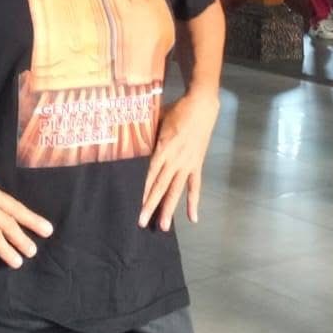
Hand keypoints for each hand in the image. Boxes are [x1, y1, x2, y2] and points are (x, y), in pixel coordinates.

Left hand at [140, 90, 219, 230]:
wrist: (202, 106)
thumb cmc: (177, 110)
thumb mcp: (157, 119)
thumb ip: (146, 133)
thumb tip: (130, 138)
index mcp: (164, 147)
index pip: (151, 173)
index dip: (144, 189)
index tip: (136, 204)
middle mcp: (175, 159)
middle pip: (161, 186)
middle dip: (151, 205)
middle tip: (143, 222)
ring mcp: (187, 164)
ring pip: (176, 190)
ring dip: (170, 208)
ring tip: (164, 226)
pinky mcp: (197, 165)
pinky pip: (195, 186)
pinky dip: (193, 202)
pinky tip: (192, 218)